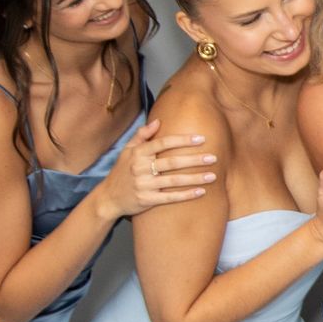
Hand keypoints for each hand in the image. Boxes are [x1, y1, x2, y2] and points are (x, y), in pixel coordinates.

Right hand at [100, 121, 216, 218]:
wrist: (108, 197)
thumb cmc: (122, 171)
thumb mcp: (127, 151)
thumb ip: (142, 135)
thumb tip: (158, 121)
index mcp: (137, 153)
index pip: (162, 143)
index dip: (182, 140)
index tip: (201, 138)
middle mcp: (140, 168)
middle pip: (172, 162)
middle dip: (194, 160)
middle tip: (213, 157)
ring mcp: (144, 185)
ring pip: (174, 181)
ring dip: (195, 178)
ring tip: (213, 175)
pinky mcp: (147, 200)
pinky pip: (170, 197)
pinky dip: (186, 195)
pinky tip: (201, 192)